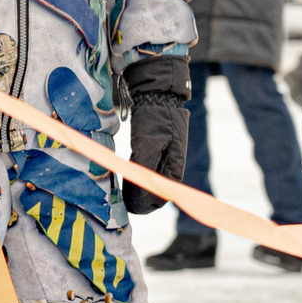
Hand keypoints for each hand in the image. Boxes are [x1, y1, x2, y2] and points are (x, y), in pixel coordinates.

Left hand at [119, 56, 190, 213]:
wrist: (158, 93)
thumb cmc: (154, 117)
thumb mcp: (147, 142)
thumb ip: (145, 165)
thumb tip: (142, 187)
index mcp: (174, 164)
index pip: (163, 193)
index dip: (148, 203)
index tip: (134, 209)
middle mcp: (172, 162)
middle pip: (159, 189)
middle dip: (144, 199)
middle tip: (127, 206)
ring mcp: (166, 154)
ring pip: (154, 179)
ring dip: (141, 189)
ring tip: (127, 197)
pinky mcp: (158, 146)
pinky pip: (150, 167)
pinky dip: (140, 176)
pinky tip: (130, 179)